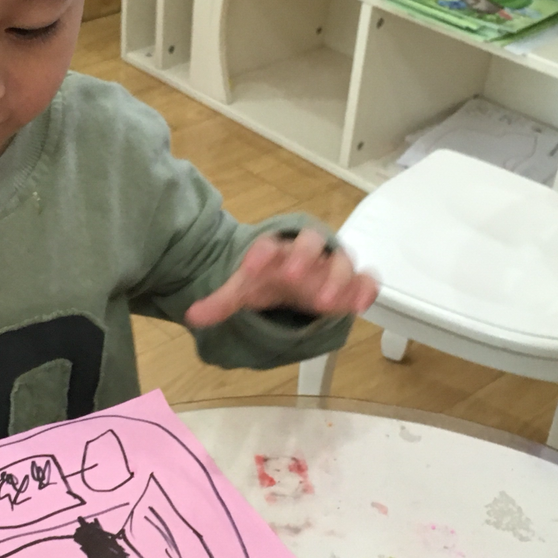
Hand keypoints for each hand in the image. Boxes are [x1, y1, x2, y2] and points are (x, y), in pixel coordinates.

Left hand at [185, 229, 377, 328]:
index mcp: (278, 249)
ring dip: (336, 278)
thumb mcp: (245, 291)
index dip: (261, 254)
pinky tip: (358, 306)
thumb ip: (221, 302)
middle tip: (293, 277)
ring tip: (325, 302)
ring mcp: (331, 266)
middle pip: (310, 241)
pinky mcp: (352, 283)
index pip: (270, 245)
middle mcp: (307, 253)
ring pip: (341, 259)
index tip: (251, 267)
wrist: (295, 277)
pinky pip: (366, 280)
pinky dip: (365, 290)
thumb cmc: (270, 279)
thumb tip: (192, 317)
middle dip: (303, 256)